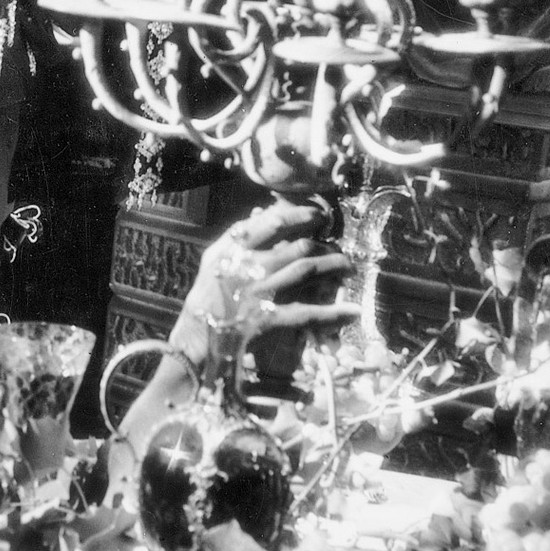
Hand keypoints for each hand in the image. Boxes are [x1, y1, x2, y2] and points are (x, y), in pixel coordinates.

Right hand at [172, 199, 357, 366]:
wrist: (197, 336)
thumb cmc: (206, 295)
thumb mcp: (213, 259)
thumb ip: (236, 237)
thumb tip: (261, 214)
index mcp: (234, 248)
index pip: (273, 222)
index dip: (301, 215)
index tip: (318, 215)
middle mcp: (250, 266)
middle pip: (298, 246)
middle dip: (324, 244)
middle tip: (337, 247)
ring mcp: (261, 292)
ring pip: (306, 271)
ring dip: (333, 267)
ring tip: (348, 267)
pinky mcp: (270, 319)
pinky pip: (307, 313)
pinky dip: (332, 314)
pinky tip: (352, 312)